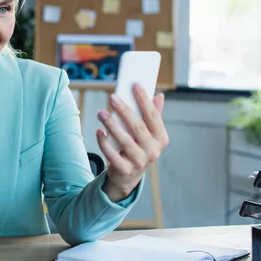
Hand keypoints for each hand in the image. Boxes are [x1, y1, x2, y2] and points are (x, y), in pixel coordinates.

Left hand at [96, 83, 168, 201]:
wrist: (129, 175)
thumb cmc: (138, 148)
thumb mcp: (148, 134)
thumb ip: (153, 116)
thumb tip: (159, 96)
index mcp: (161, 139)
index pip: (153, 116)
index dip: (144, 100)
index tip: (135, 85)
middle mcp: (153, 151)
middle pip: (138, 127)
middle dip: (124, 111)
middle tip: (112, 97)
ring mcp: (140, 162)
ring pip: (125, 141)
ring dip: (111, 125)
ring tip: (101, 113)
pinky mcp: (125, 170)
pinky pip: (113, 155)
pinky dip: (104, 143)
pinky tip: (99, 131)